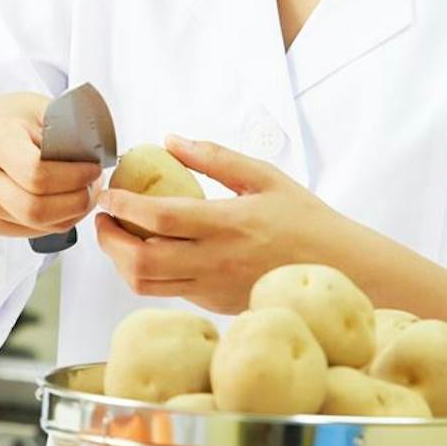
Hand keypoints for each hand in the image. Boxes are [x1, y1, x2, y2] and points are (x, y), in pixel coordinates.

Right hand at [0, 92, 100, 239]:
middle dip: (76, 201)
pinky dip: (59, 222)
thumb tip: (98, 148)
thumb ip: (66, 126)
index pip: (37, 174)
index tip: (94, 168)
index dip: (73, 176)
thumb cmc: (18, 122)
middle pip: (35, 208)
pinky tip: (68, 203)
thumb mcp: (39, 109)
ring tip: (86, 193)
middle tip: (94, 186)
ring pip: (38, 225)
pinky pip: (33, 232)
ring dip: (72, 214)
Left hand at [93, 136, 347, 312]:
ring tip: (118, 235)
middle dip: (108, 239)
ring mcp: (214, 289)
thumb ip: (214, 157)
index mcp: (227, 224)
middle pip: (140, 260)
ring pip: (147, 284)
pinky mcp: (216, 305)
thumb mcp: (265, 177)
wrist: (344, 271)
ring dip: (121, 260)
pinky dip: (147, 273)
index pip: (159, 218)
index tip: (106, 194)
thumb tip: (170, 140)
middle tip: (103, 218)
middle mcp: (215, 262)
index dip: (123, 207)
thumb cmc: (306, 221)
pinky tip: (150, 250)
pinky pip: (169, 292)